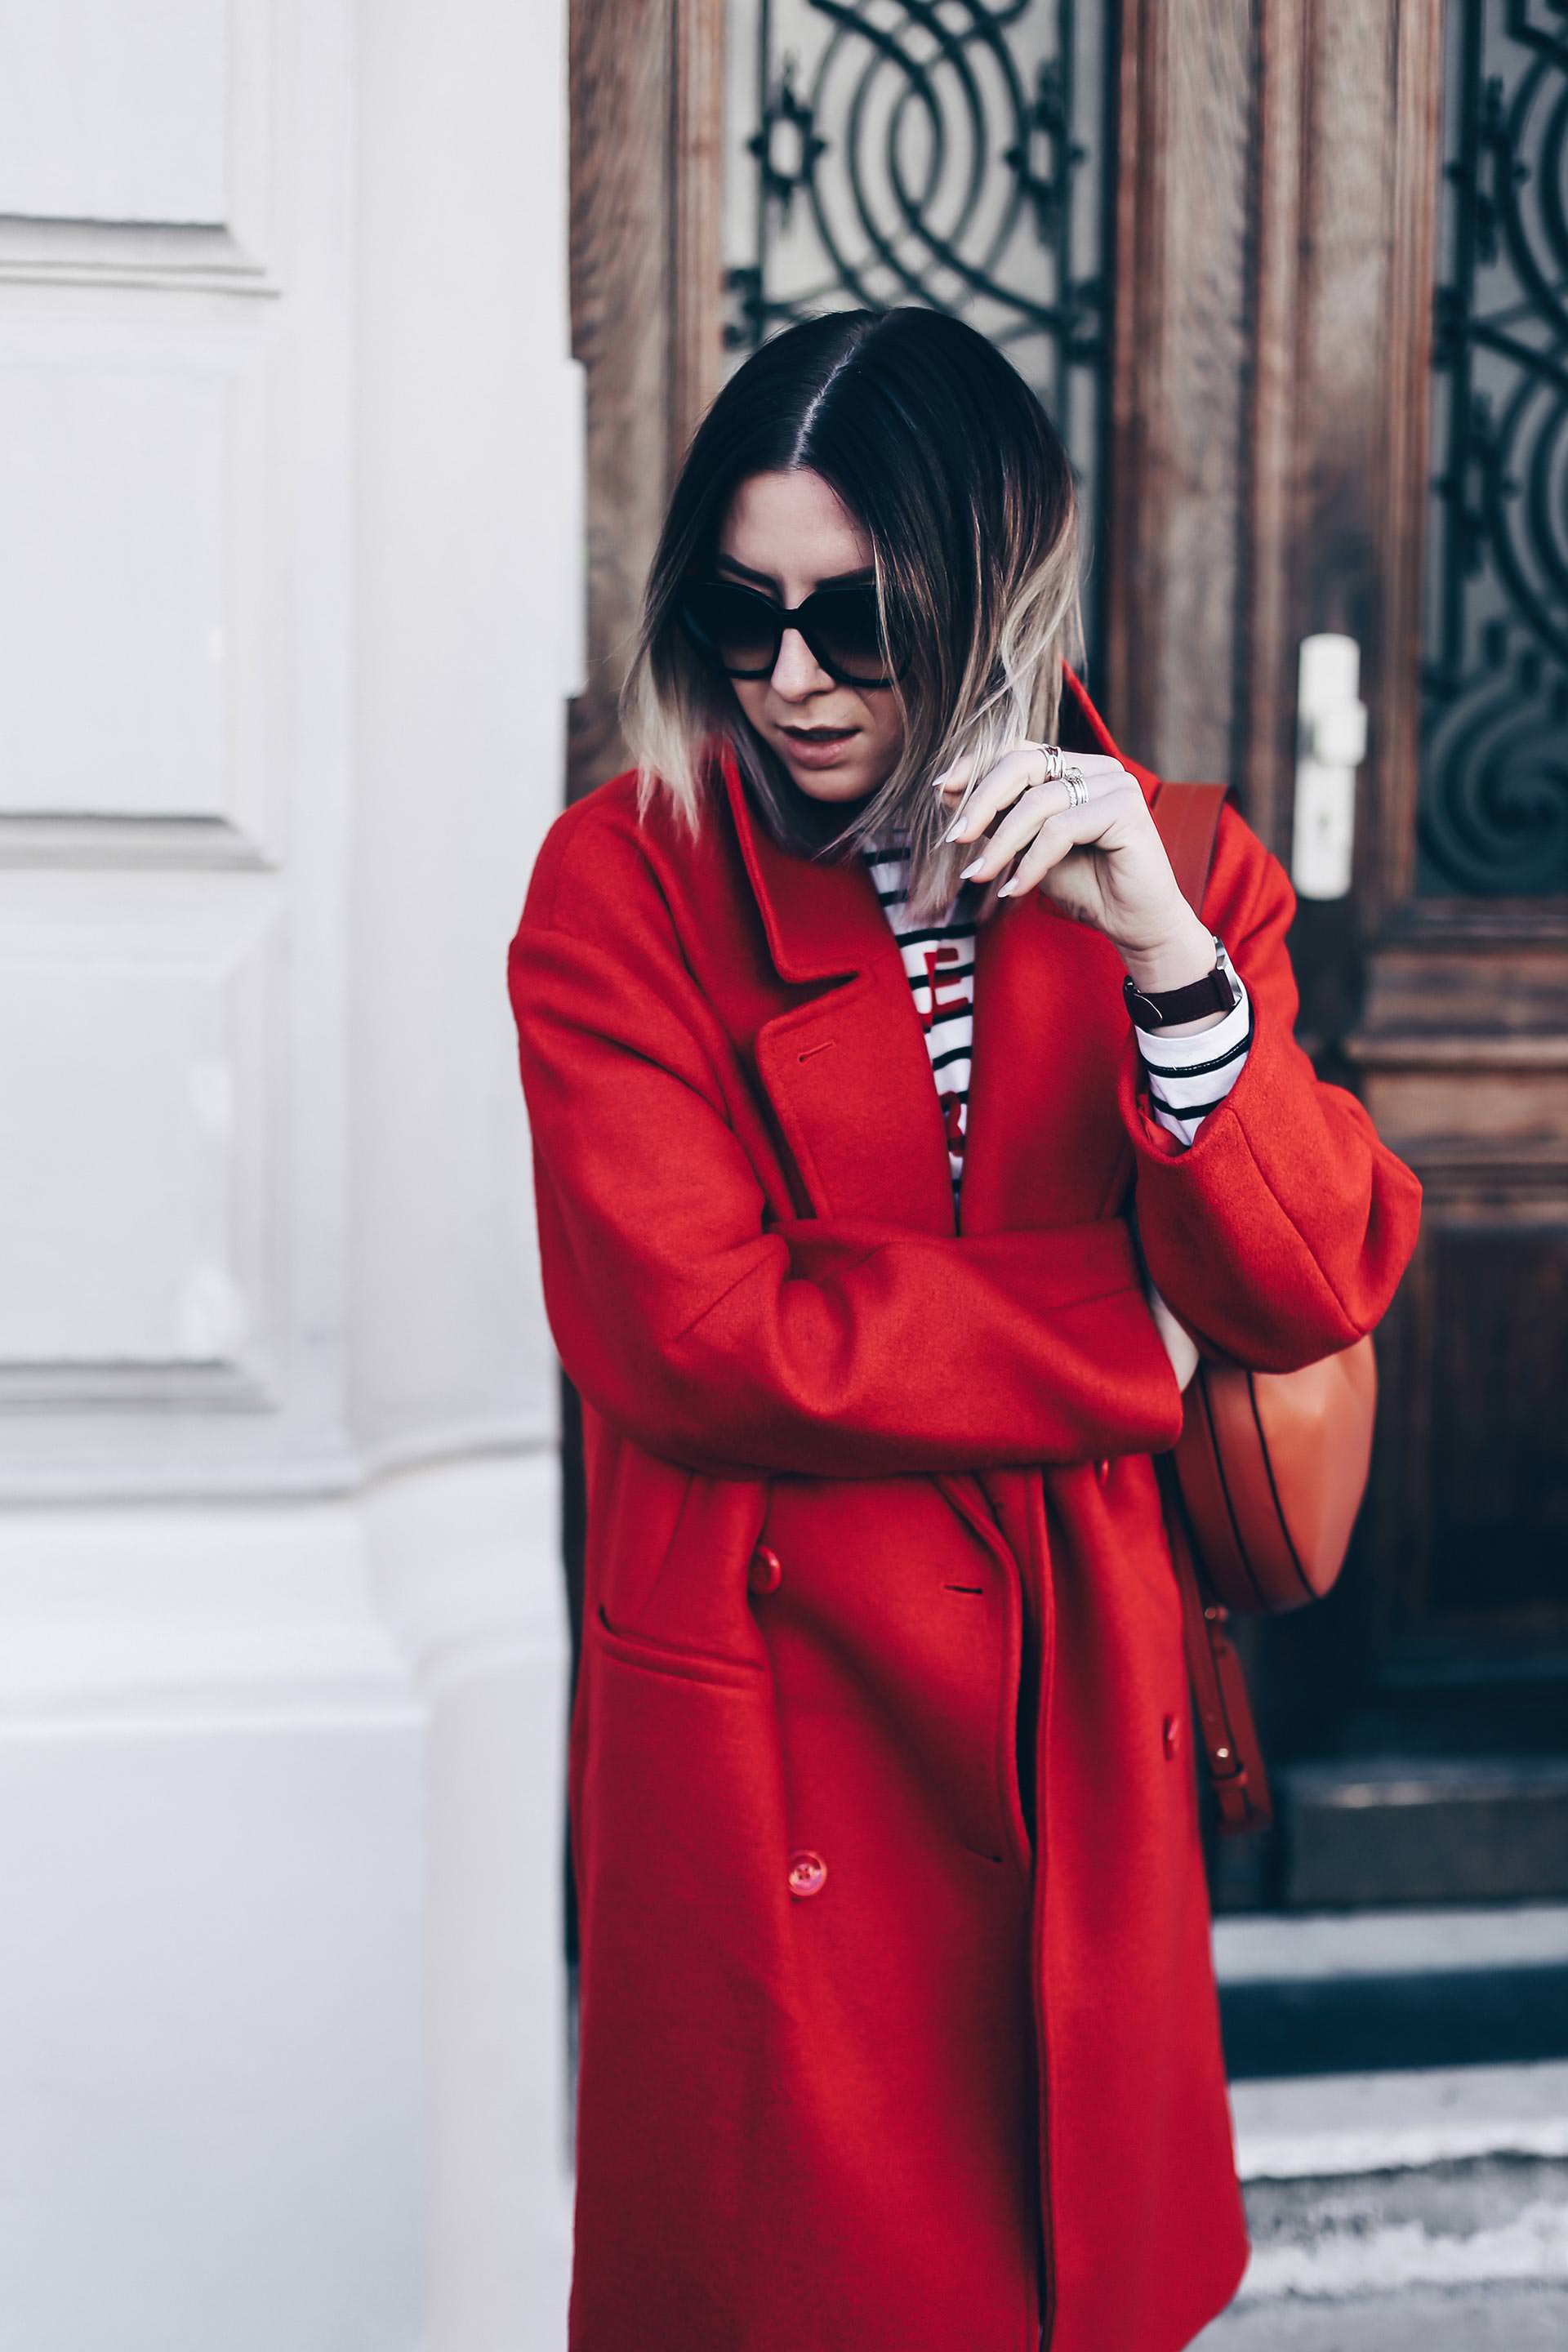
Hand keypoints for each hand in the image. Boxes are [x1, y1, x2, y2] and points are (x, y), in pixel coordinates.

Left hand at [936, 745, 1214, 995]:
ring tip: (981, 876)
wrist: (1133, 924)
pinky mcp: (1127, 808)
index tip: (941, 790)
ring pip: (1038, 801)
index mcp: (1074, 767)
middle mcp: (1097, 766)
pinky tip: (1016, 888)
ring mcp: (1115, 783)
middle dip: (981, 801)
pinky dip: (1032, 862)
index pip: (1017, 750)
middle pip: (1023, 763)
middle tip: (955, 838)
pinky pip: (1062, 829)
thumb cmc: (1084, 885)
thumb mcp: (1026, 847)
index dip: (976, 766)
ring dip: (1002, 843)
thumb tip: (946, 791)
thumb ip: (997, 818)